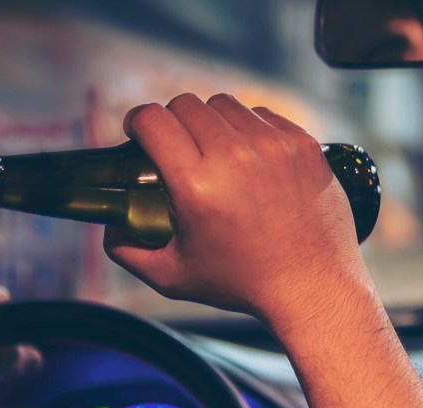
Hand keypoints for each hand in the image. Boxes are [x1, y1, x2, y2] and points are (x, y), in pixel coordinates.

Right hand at [103, 94, 370, 328]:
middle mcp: (235, 158)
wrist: (312, 287)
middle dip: (174, 123)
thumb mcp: (174, 277)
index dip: (138, 124)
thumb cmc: (244, 284)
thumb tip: (110, 229)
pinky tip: (251, 156)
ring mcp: (274, 147)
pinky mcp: (303, 145)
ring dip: (213, 122)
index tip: (140, 136)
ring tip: (217, 151)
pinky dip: (251, 129)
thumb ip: (129, 252)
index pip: (152, 120)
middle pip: (186, 105)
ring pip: (226, 105)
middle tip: (180, 149)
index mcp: (197, 186)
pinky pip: (264, 115)